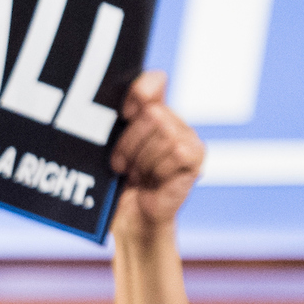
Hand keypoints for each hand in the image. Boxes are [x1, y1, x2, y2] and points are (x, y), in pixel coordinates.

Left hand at [108, 72, 204, 232]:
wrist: (128, 222)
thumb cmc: (115, 186)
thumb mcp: (107, 150)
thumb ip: (115, 121)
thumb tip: (129, 98)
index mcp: (149, 113)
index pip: (153, 81)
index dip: (139, 92)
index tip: (124, 113)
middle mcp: (173, 122)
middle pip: (153, 113)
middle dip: (130, 143)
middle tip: (123, 165)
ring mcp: (188, 141)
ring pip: (165, 133)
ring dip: (142, 160)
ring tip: (137, 176)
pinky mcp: (196, 160)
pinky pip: (178, 152)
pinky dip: (159, 169)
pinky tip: (153, 181)